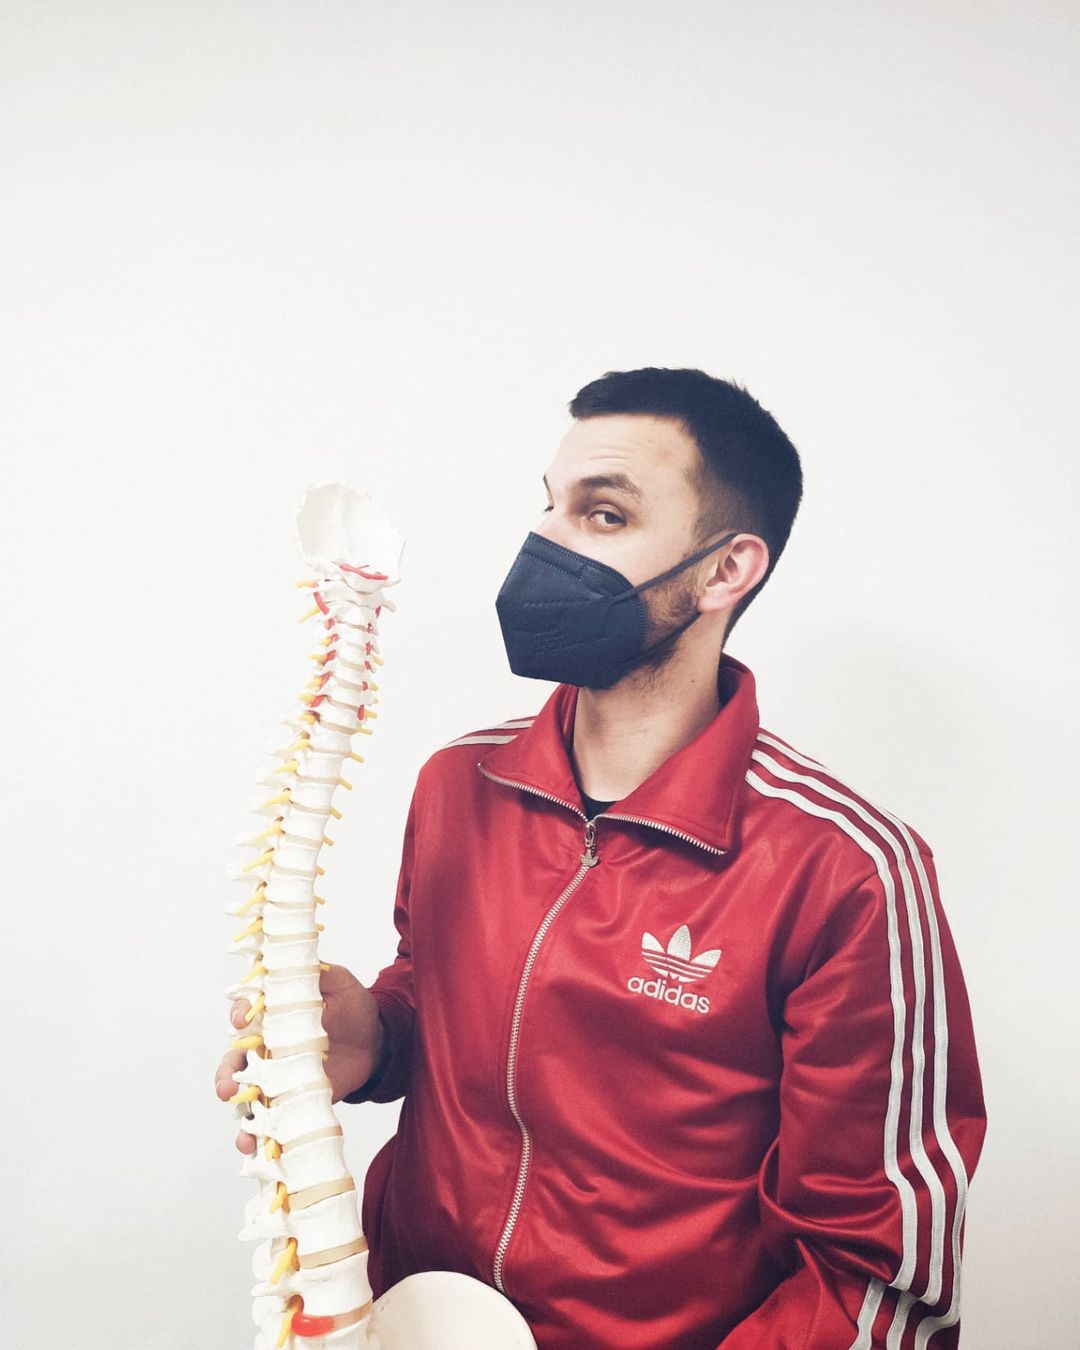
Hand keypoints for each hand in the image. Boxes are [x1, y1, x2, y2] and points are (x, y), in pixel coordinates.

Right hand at [214, 962, 385, 1154]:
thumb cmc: (354, 1007)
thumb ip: (320, 975)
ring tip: (242, 1130)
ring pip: (247, 1093)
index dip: (240, 1014)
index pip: (247, 1012)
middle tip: (226, 1087)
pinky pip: (271, 1117)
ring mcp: (278, 1075)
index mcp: (274, 1013)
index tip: (241, 1020)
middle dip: (226, 1074)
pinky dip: (260, 1134)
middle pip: (236, 1060)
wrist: (377, 1043)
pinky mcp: (292, 1098)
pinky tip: (256, 1146)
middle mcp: (269, 1045)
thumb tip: (302, 967)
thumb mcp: (340, 983)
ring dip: (239, 1111)